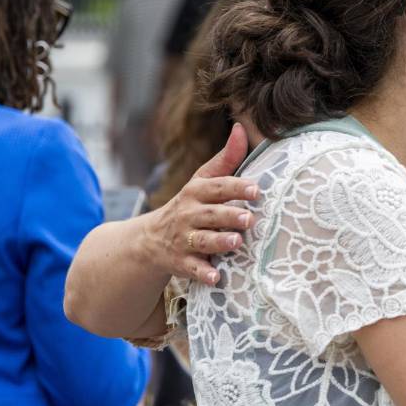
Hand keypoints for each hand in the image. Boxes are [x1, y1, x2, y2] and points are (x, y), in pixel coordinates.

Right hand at [143, 123, 257, 284]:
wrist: (149, 240)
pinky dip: (203, 273)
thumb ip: (226, 159)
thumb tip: (241, 128)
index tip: (256, 190)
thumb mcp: (202, 181)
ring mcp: (183, 239)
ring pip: (202, 240)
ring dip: (219, 242)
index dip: (236, 188)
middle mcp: (189, 214)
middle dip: (229, 216)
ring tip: (236, 242)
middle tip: (250, 219)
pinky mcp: (181, 262)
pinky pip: (192, 268)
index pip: (217, 187)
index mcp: (196, 192)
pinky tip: (217, 277)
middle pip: (210, 214)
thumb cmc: (190, 204)